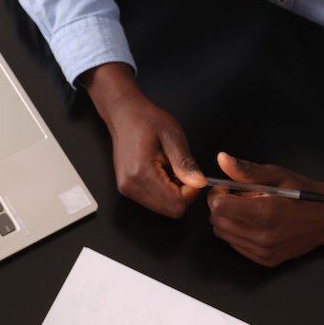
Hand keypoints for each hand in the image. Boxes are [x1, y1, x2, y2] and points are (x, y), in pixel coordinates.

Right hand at [82, 63, 205, 217]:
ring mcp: (127, 189)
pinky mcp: (127, 188)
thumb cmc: (146, 120)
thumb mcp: (172, 136)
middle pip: (169, 210)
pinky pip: (153, 201)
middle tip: (181, 171)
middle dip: (182, 195)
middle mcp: (131, 186)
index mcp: (141, 173)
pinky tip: (162, 173)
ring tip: (169, 168)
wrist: (124, 114)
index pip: (175, 204)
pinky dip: (164, 191)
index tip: (192, 175)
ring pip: (162, 208)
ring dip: (173, 193)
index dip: (191, 193)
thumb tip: (199, 183)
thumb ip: (185, 163)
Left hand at [207, 152, 323, 265]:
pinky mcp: (266, 260)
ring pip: (224, 235)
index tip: (225, 188)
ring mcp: (265, 251)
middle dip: (221, 207)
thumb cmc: (304, 193)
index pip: (218, 208)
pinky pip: (237, 246)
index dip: (217, 195)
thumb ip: (247, 170)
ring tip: (249, 210)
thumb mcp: (277, 175)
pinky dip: (239, 233)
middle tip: (238, 197)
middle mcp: (263, 236)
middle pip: (217, 222)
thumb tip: (222, 159)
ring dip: (229, 221)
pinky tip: (256, 223)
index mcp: (265, 212)